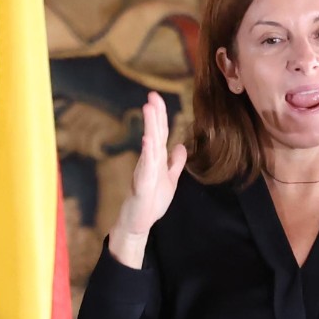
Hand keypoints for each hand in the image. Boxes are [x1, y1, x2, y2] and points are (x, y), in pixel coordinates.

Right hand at [108, 92, 185, 265]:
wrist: (138, 223)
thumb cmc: (151, 202)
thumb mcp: (170, 180)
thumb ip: (174, 164)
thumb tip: (180, 146)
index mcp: (157, 160)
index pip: (160, 133)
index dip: (160, 115)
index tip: (156, 97)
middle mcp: (150, 161)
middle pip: (154, 134)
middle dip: (155, 115)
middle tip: (152, 95)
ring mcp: (145, 172)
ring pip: (149, 146)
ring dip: (150, 127)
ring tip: (149, 109)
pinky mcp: (141, 185)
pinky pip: (146, 167)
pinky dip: (148, 153)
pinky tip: (148, 140)